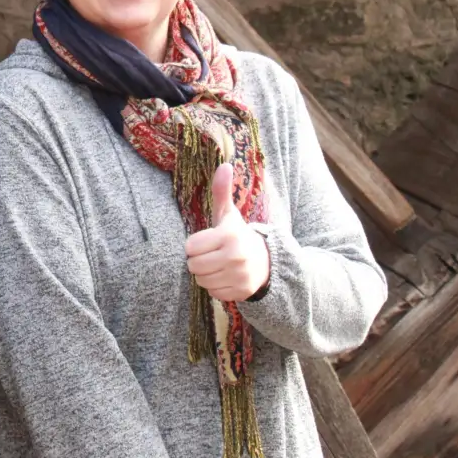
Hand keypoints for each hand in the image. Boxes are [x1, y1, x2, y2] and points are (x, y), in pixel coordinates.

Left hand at [184, 163, 269, 302]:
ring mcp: (240, 275)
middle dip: (197, 260)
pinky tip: (225, 276)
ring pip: (201, 280)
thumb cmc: (238, 235)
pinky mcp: (242, 291)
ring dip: (205, 274)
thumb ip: (221, 192)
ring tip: (217, 265)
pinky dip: (215, 286)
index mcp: (229, 235)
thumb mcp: (229, 215)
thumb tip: (224, 165)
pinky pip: (212, 292)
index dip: (194, 245)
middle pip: (193, 265)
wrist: (267, 260)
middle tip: (210, 254)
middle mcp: (236, 256)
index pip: (190, 247)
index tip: (206, 242)